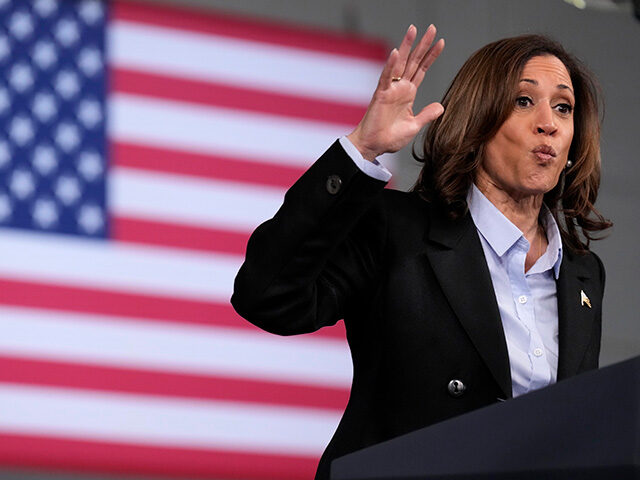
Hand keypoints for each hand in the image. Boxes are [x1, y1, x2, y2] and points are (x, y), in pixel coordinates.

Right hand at [347, 25, 444, 160]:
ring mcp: (390, 90)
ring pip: (400, 63)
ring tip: (413, 30)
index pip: (422, 70)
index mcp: (408, 94)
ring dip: (407, 46)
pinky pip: (386, 77)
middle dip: (423, 45)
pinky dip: (390, 65)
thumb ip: (427, 115)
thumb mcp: (414, 126)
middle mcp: (400, 88)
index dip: (431, 56)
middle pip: (413, 61)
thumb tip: (441, 106)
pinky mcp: (381, 95)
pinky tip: (395, 52)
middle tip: (431, 28)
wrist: (374, 146)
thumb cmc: (390, 138)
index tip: (441, 42)